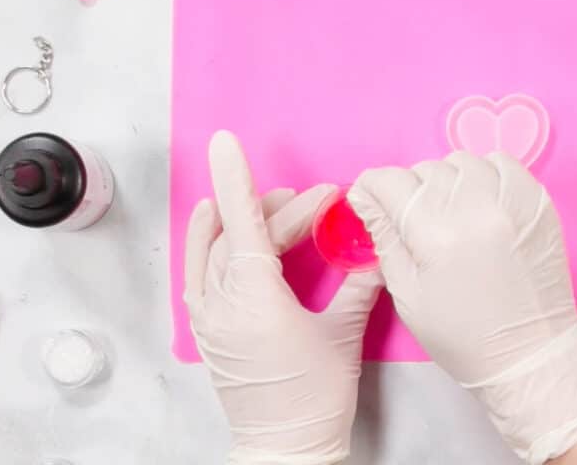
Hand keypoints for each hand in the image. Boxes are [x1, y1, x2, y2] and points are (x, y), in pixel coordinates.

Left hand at [184, 131, 381, 464]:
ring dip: (242, 221)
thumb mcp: (344, 335)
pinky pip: (199, 273)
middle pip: (242, 234)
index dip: (237, 178)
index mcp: (256, 298)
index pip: (243, 223)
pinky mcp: (207, 330)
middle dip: (281, 210)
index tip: (225, 142)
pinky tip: (217, 230)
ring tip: (272, 204)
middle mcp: (221, 303)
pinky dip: (208, 244)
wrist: (284, 448)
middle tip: (320, 203)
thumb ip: (360, 286)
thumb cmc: (315, 397)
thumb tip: (377, 254)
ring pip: (215, 250)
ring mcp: (208, 317)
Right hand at [348, 152, 576, 464]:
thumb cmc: (461, 334)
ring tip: (450, 211)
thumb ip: (385, 237)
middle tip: (416, 222)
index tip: (371, 200)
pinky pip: (503, 163)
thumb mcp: (408, 294)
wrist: (529, 353)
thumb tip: (366, 197)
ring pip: (462, 161)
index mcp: (437, 235)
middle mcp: (476, 209)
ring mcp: (512, 202)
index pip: (390, 181)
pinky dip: (485, 173)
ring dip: (448, 179)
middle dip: (410, 189)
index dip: (372, 188)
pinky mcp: (538, 202)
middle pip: (425, 170)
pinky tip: (481, 201)